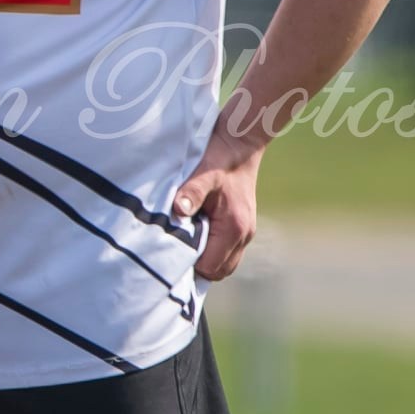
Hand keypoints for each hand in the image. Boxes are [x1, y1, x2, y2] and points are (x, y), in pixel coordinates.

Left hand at [172, 131, 264, 280]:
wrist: (240, 141)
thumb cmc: (220, 157)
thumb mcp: (202, 173)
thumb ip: (191, 193)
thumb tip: (178, 210)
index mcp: (233, 227)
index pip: (210, 267)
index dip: (188, 265)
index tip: (168, 254)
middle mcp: (244, 234)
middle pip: (218, 271)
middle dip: (196, 267)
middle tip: (172, 253)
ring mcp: (246, 232)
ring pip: (224, 263)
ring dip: (205, 259)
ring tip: (183, 245)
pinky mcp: (242, 226)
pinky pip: (227, 251)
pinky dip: (212, 250)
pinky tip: (195, 236)